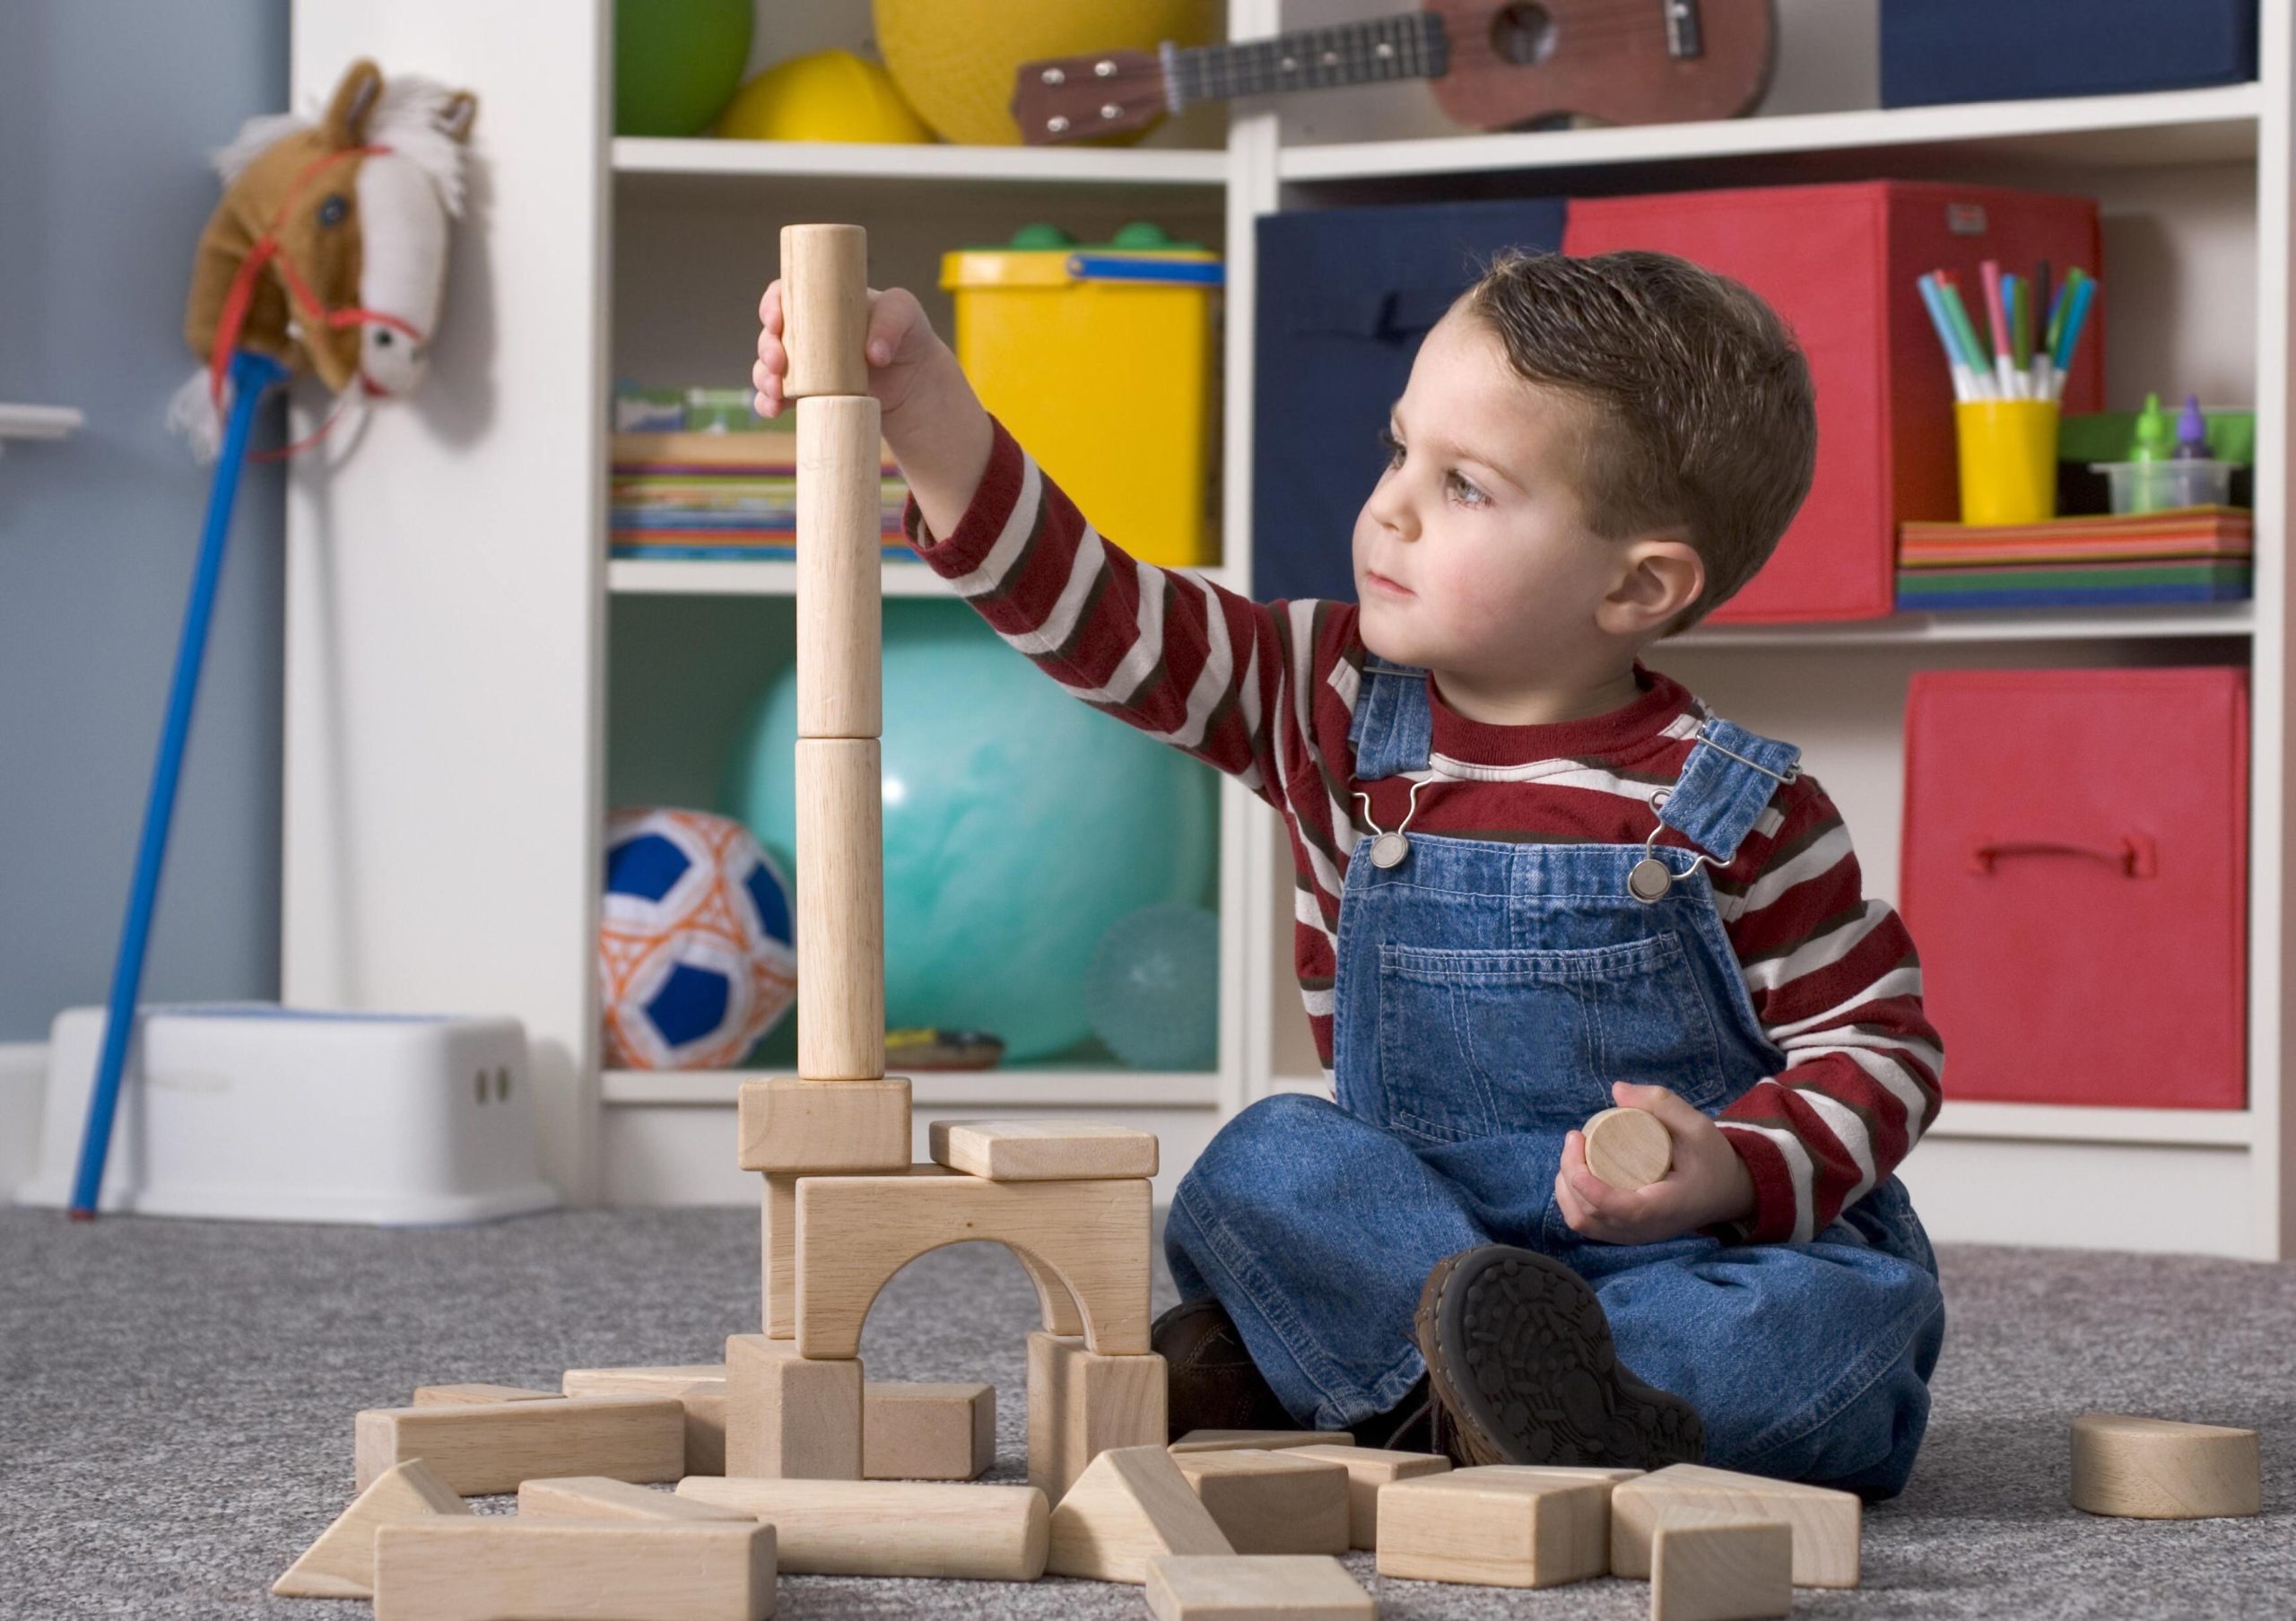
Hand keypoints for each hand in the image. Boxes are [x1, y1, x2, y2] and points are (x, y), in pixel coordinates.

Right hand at [752, 280, 992, 541]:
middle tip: (779, 362)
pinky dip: (769, 404)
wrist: (914, 381)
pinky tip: (773, 410)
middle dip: (766, 348)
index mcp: (821, 303)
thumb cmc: (906, 335)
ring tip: (776, 392)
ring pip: (768, 368)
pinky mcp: (809, 394)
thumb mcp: (905, 313)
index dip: (772, 306)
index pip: (784, 295)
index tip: (776, 321)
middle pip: (771, 335)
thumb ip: (891, 320)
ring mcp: (805, 365)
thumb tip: (873, 353)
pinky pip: (778, 398)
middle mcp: (806, 332)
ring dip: (764, 378)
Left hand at [1553, 1081, 1756, 1245]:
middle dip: (1570, 1173)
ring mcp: (1633, 1235)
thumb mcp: (1698, 1126)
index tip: (1578, 1148)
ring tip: (1572, 1152)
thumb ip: (1662, 1104)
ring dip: (1566, 1188)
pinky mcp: (1625, 1233)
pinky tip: (1571, 1174)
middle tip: (1574, 1136)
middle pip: (1590, 1214)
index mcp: (1665, 1207)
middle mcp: (1645, 1229)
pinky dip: (1571, 1200)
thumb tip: (1617, 1090)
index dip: (1591, 1186)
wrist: (1725, 1192)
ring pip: (1583, 1222)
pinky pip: (1588, 1225)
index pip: (1620, 1208)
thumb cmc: (1712, 1159)